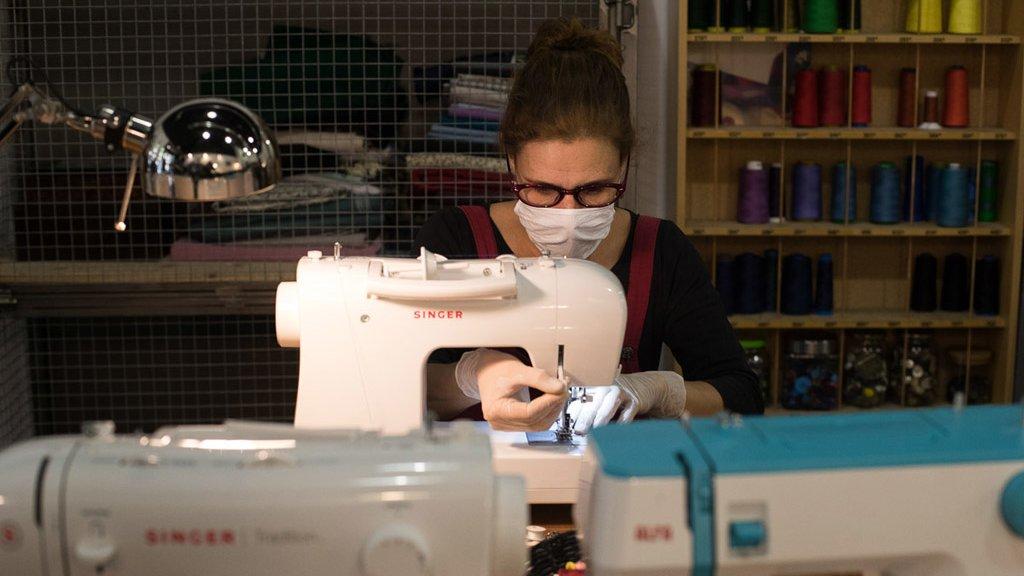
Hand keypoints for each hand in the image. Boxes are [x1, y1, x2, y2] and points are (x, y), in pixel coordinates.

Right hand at [457, 348, 567, 431]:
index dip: (548, 402)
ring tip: (560, 392)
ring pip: (538, 425)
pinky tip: (552, 399)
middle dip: (553, 405)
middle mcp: (500, 422)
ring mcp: (507, 425)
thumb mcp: (517, 370)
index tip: (561, 389)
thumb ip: (538, 378)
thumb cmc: (496, 370)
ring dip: (553, 410)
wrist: (487, 371)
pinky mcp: (514, 424)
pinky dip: (547, 412)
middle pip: (535, 421)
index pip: (529, 413)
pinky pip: (536, 423)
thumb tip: (559, 388)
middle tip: (564, 388)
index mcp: (496, 410)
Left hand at [569, 371, 686, 434]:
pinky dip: (620, 423)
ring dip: (600, 420)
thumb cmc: (616, 398)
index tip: (569, 425)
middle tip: (579, 430)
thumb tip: (573, 428)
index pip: (582, 399)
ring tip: (595, 431)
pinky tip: (614, 431)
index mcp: (595, 388)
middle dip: (585, 418)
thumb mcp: (601, 400)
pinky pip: (626, 413)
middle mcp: (606, 389)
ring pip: (608, 407)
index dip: (575, 413)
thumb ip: (589, 409)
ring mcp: (621, 394)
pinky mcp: (634, 402)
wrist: (642, 387)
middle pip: (593, 403)